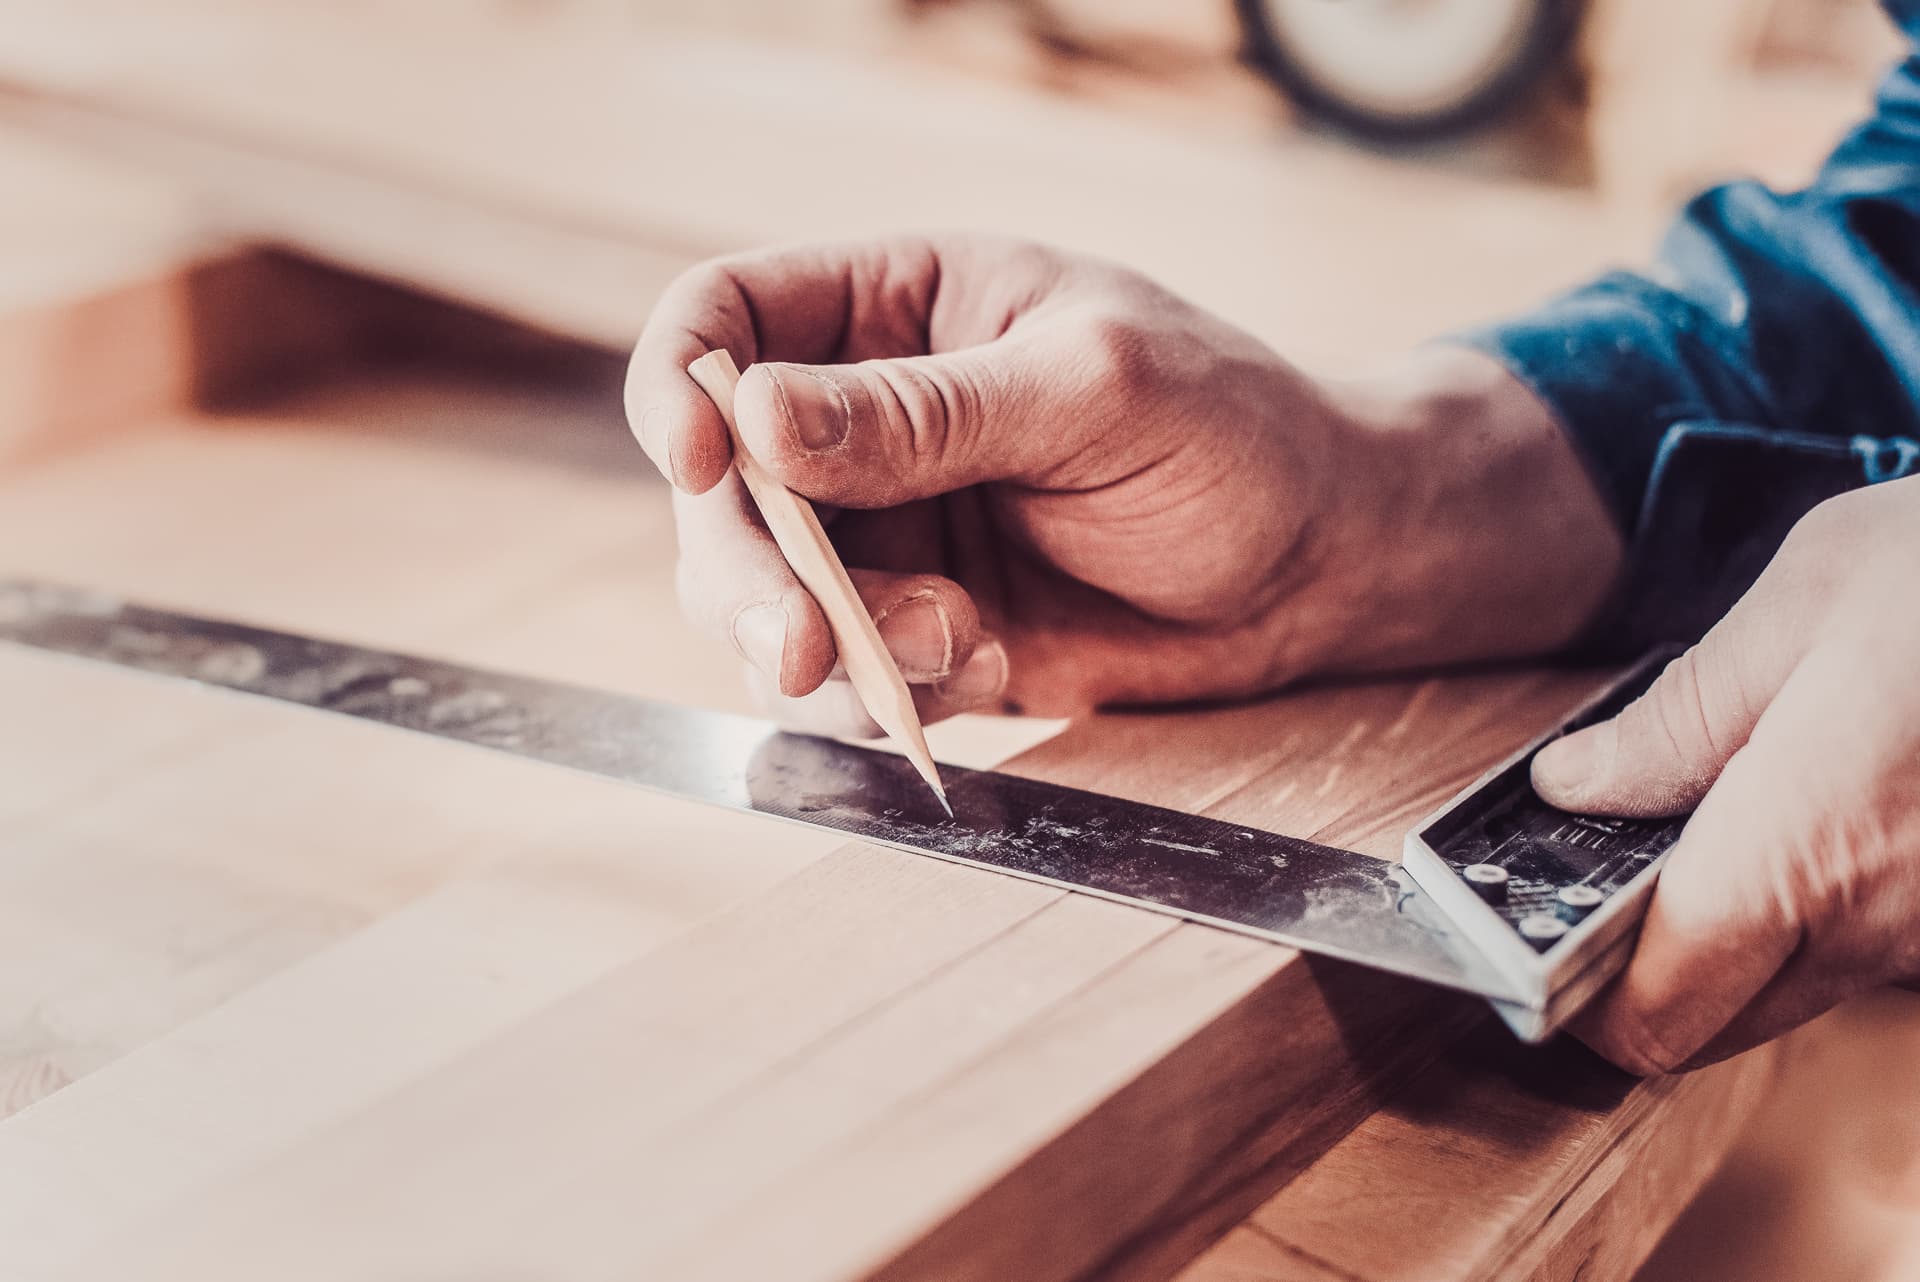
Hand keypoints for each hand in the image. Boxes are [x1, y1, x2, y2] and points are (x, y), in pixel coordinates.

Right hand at [626, 235, 1620, 734]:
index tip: (699, 460)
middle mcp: (864, 421)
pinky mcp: (914, 631)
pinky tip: (985, 668)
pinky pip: (836, 679)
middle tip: (800, 640)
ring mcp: (886, 533)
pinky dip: (883, 695)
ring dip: (822, 646)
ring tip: (957, 643)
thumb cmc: (1232, 434)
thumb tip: (750, 416)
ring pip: (758, 597)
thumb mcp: (1091, 388)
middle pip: (717, 487)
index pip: (723, 319)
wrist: (1318, 568)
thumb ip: (925, 410)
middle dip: (746, 570)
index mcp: (895, 309)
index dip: (678, 383)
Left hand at [1533, 478, 1919, 1072]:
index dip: (1580, 1001)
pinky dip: (1820, 909)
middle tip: (1607, 869)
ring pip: (1797, 987)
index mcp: (1811, 845)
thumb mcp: (1805, 599)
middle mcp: (1888, 919)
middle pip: (1719, 1021)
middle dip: (1647, 971)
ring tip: (1718, 814)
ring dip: (1736, 936)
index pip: (1661, 1005)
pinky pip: (1873, 947)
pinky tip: (1814, 811)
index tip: (1535, 950)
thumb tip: (1574, 786)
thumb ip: (1677, 714)